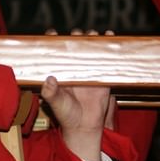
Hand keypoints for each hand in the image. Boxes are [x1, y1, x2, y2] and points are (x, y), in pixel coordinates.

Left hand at [41, 28, 114, 160]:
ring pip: (89, 49)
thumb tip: (49, 81)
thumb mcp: (56, 104)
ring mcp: (87, 70)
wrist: (85, 126)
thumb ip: (51, 93)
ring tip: (92, 34)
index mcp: (59, 71)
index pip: (54, 52)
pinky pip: (105, 59)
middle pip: (73, 46)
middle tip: (76, 34)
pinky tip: (110, 39)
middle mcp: (72, 67)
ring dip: (91, 39)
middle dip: (75, 37)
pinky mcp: (102, 75)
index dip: (53, 41)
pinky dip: (109, 48)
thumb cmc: (67, 114)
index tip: (52, 34)